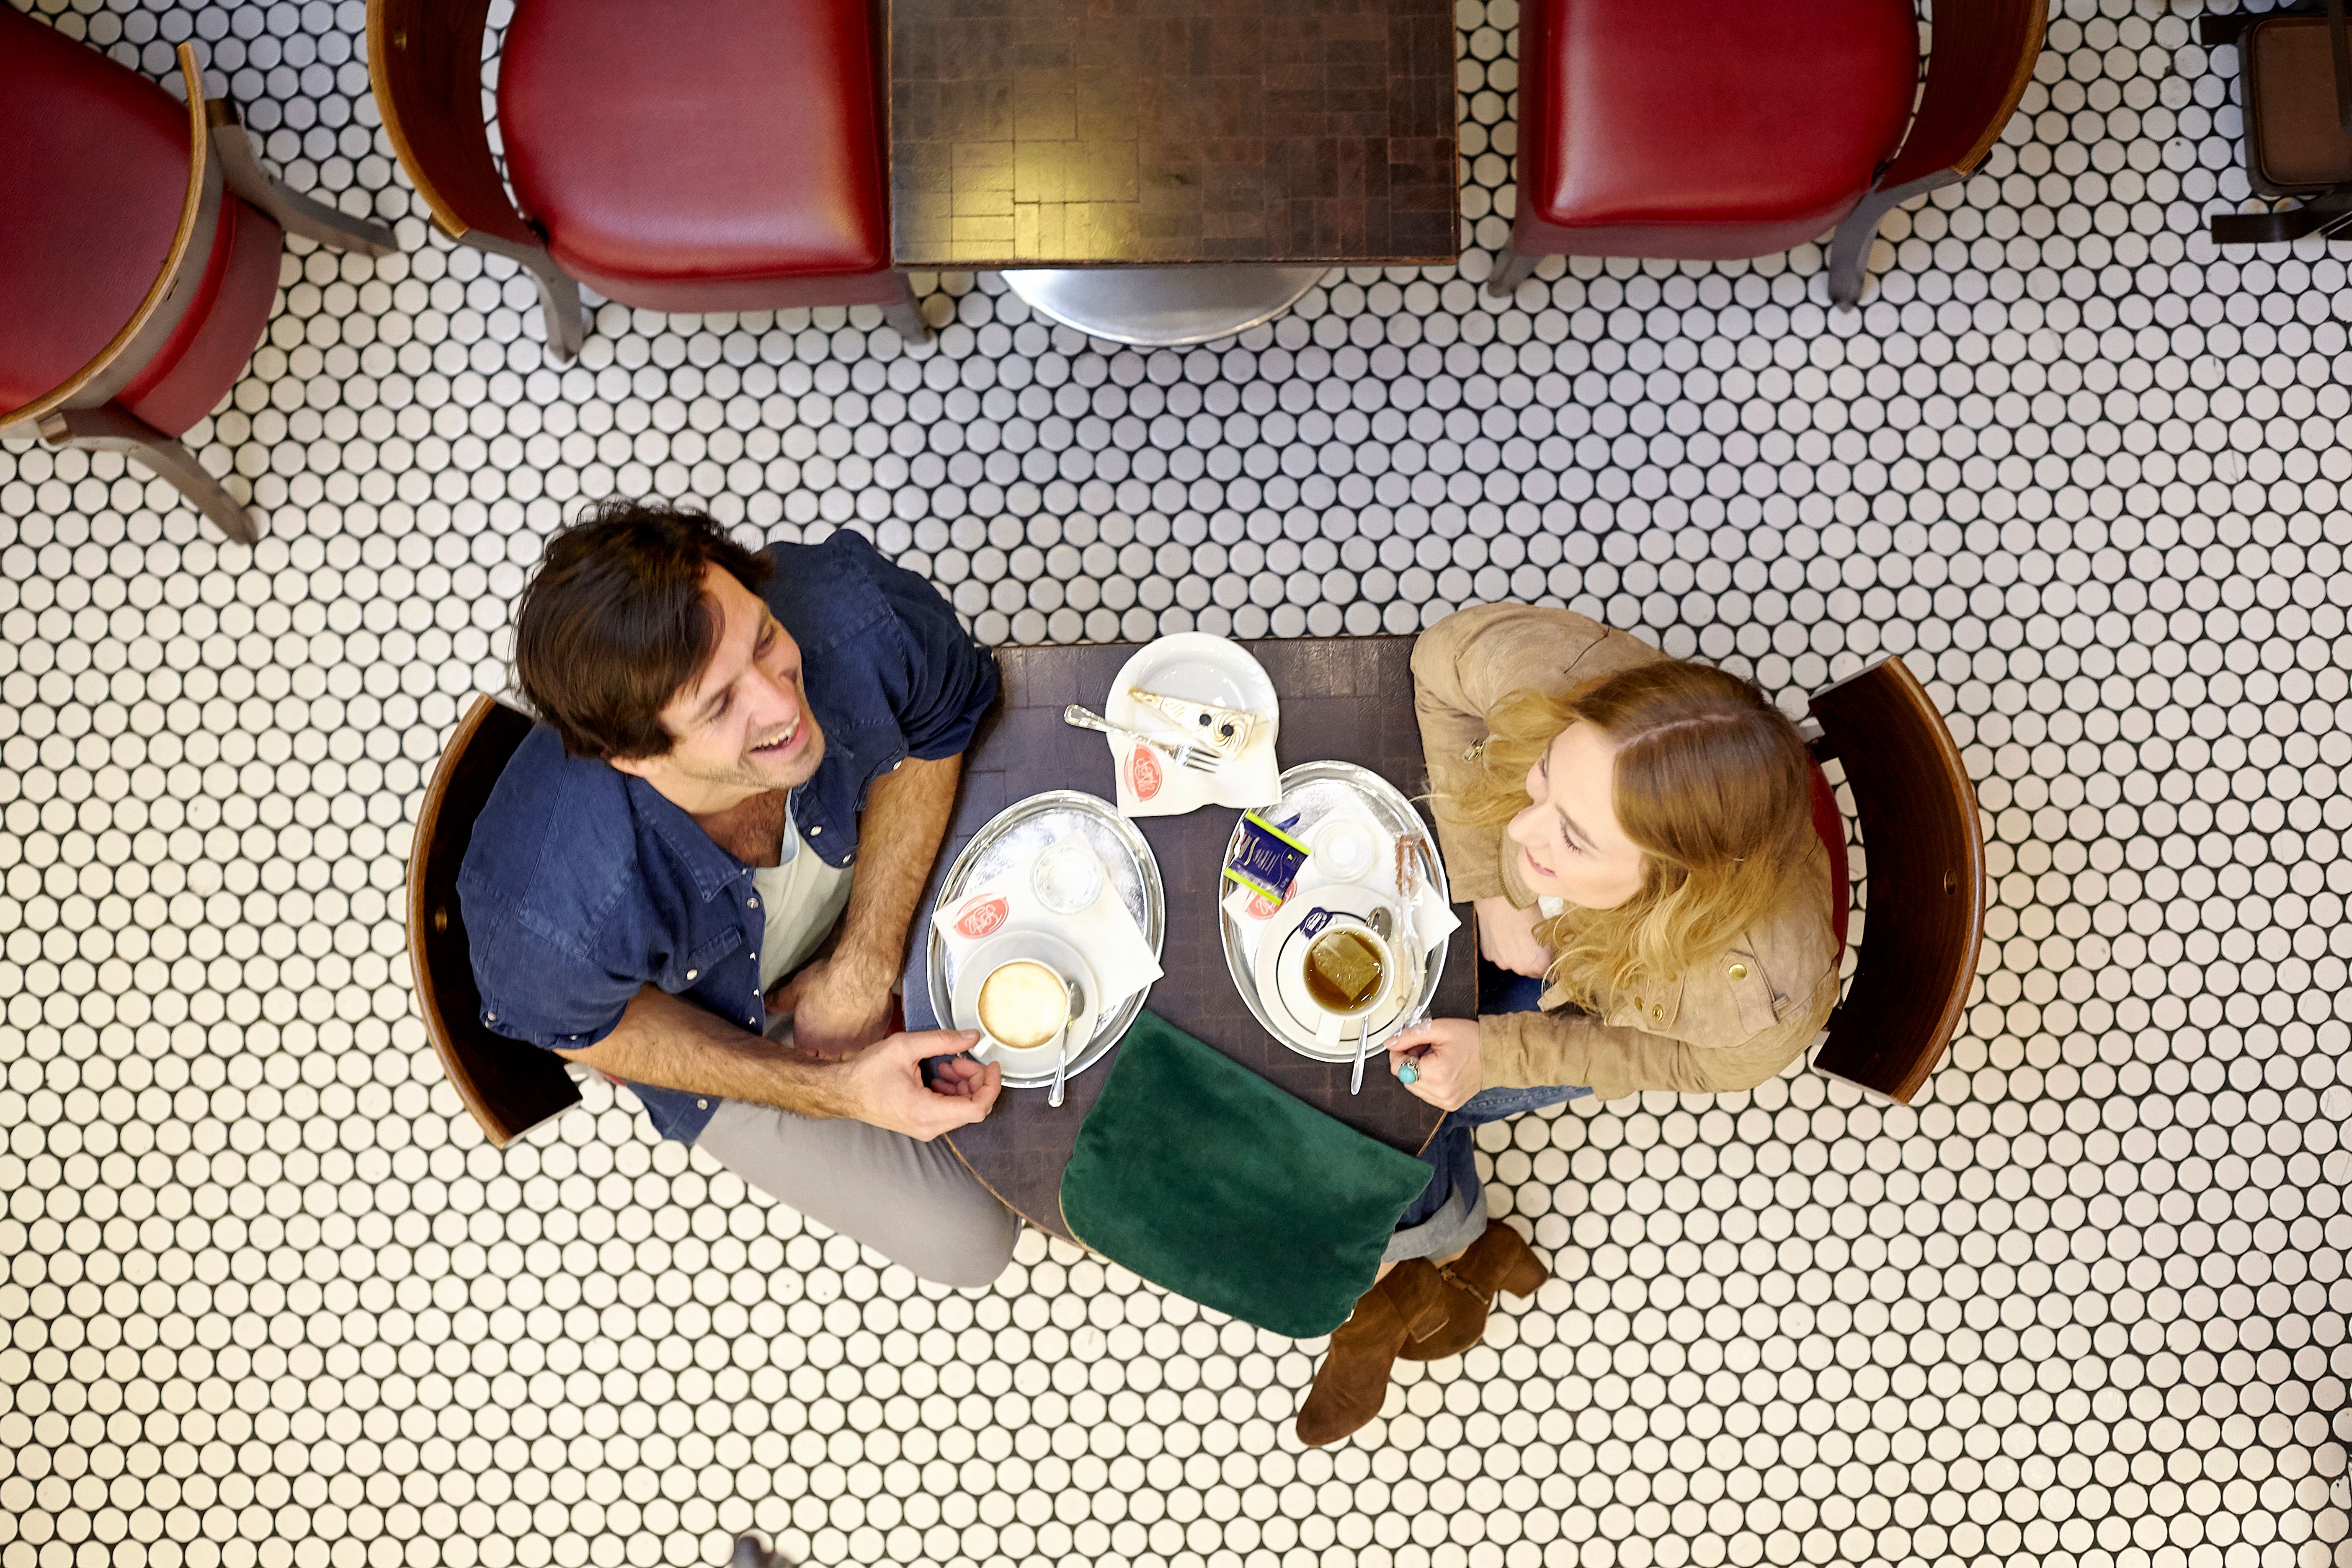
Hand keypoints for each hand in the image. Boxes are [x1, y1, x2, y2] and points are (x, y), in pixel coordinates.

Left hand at [767, 953, 893, 1058]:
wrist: (859, 976)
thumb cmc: (828, 982)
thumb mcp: (795, 989)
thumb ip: (780, 1000)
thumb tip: (767, 1003)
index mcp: (809, 1040)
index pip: (803, 1058)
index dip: (805, 1054)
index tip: (807, 1049)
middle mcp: (831, 1049)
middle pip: (826, 1062)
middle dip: (824, 1058)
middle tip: (827, 1049)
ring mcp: (855, 1046)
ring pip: (849, 1059)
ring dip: (846, 1054)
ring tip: (847, 1046)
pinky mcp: (875, 1037)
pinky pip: (871, 1047)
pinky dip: (867, 1044)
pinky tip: (866, 1037)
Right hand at [840, 1029, 1000, 1138]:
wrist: (843, 1092)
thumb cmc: (867, 1072)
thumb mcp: (905, 1047)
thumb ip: (943, 1041)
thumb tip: (971, 1037)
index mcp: (926, 1111)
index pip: (978, 1107)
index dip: (991, 1085)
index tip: (990, 1064)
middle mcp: (929, 1127)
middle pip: (973, 1108)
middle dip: (974, 1079)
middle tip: (958, 1059)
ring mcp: (925, 1129)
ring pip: (963, 1110)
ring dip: (962, 1085)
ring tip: (945, 1064)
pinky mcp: (922, 1125)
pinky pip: (950, 1111)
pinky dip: (952, 1092)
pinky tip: (938, 1074)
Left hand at [1387, 1017, 1481, 1109]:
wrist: (1498, 1054)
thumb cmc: (1473, 1039)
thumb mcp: (1439, 1028)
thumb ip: (1410, 1035)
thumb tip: (1389, 1043)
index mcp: (1437, 1074)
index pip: (1397, 1068)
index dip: (1400, 1051)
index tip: (1411, 1042)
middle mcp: (1440, 1093)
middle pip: (1405, 1078)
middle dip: (1410, 1060)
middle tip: (1427, 1047)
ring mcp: (1445, 1101)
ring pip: (1414, 1087)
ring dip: (1419, 1071)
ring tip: (1436, 1058)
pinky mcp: (1450, 1104)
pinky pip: (1427, 1093)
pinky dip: (1429, 1081)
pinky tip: (1442, 1068)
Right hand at [1474, 896, 1550, 977]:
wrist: (1502, 897)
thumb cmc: (1528, 910)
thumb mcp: (1548, 930)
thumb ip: (1550, 948)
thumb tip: (1552, 953)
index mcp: (1539, 965)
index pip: (1549, 974)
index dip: (1550, 963)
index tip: (1549, 955)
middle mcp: (1519, 969)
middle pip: (1529, 970)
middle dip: (1531, 959)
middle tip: (1531, 940)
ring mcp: (1501, 962)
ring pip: (1511, 962)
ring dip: (1514, 953)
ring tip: (1515, 933)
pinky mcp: (1487, 954)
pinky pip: (1497, 954)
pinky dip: (1500, 947)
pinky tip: (1502, 932)